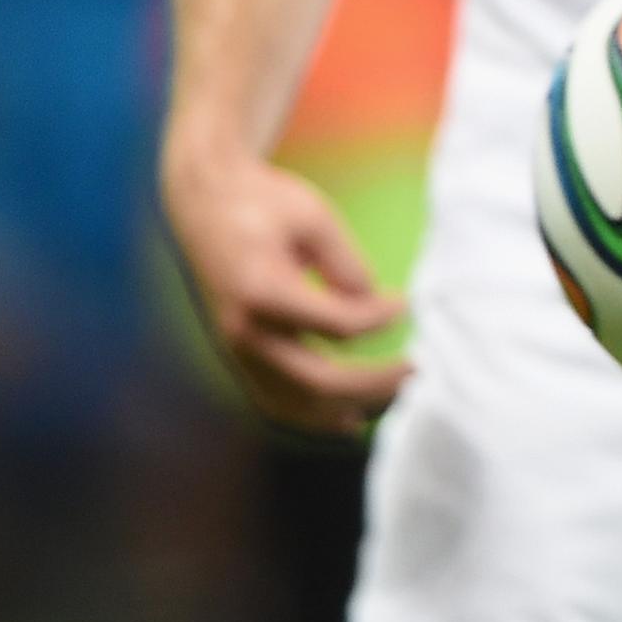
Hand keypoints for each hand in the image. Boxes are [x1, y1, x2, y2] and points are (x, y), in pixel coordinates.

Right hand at [161, 143, 409, 435]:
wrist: (204, 202)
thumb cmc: (262, 202)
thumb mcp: (313, 218)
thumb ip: (345, 265)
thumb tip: (373, 305)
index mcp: (262, 291)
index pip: (337, 326)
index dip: (381, 319)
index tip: (408, 304)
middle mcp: (243, 331)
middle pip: (317, 381)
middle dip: (373, 383)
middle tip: (416, 370)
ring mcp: (234, 349)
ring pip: (293, 403)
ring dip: (346, 408)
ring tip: (392, 400)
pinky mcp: (235, 354)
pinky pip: (273, 399)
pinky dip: (310, 415)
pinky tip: (345, 419)